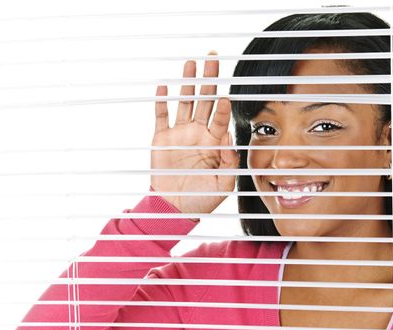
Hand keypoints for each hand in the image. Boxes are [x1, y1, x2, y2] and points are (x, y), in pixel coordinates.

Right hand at [150, 50, 239, 216]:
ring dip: (188, 83)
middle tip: (213, 58)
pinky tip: (165, 86)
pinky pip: (162, 116)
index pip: (220, 119)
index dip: (222, 108)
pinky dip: (162, 101)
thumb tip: (231, 138)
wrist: (175, 208)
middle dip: (209, 80)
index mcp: (215, 143)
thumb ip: (231, 162)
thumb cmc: (203, 198)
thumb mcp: (224, 184)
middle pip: (205, 101)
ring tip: (190, 64)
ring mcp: (180, 134)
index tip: (224, 97)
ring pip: (185, 102)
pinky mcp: (162, 138)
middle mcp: (198, 133)